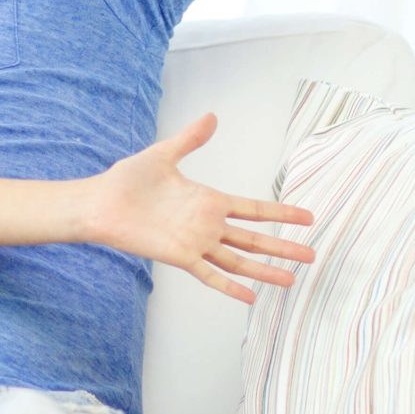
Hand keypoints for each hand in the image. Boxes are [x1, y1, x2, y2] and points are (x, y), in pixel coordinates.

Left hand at [83, 114, 317, 304]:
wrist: (102, 202)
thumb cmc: (128, 179)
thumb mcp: (164, 154)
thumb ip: (190, 138)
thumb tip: (212, 116)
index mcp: (209, 200)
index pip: (254, 210)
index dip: (281, 213)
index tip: (307, 216)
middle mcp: (208, 224)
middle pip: (254, 239)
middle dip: (283, 246)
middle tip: (312, 254)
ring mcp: (196, 242)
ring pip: (239, 260)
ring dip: (265, 270)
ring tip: (292, 279)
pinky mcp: (180, 257)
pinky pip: (210, 275)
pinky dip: (230, 286)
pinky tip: (251, 297)